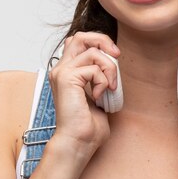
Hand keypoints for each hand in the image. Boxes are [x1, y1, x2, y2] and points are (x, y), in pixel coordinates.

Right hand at [48, 31, 119, 155]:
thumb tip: (114, 62)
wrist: (78, 142)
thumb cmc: (88, 126)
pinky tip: (100, 97)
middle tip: (116, 56)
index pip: (79, 41)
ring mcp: (62, 72)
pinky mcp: (67, 78)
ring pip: (92, 51)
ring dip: (109, 68)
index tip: (115, 56)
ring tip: (111, 87)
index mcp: (66, 72)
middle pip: (80, 36)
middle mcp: (60, 69)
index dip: (98, 42)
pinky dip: (103, 81)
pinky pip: (94, 68)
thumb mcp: (99, 94)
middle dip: (103, 41)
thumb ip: (101, 76)